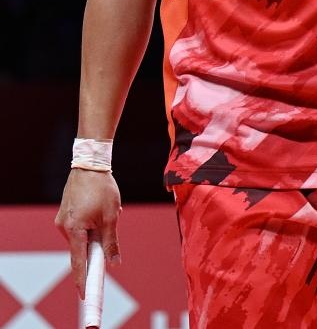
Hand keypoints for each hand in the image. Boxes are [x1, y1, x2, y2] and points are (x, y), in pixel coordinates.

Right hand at [55, 169, 121, 299]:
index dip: (82, 278)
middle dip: (95, 246)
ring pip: (81, 236)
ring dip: (95, 232)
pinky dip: (90, 224)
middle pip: (80, 248)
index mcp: (74, 230)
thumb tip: (115, 262)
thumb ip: (111, 241)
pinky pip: (78, 226)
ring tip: (108, 212)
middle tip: (108, 239)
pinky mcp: (65, 212)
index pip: (78, 262)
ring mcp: (62, 219)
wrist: (90, 163)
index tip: (84, 293)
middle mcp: (63, 227)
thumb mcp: (111, 216)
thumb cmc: (102, 188)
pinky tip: (101, 209)